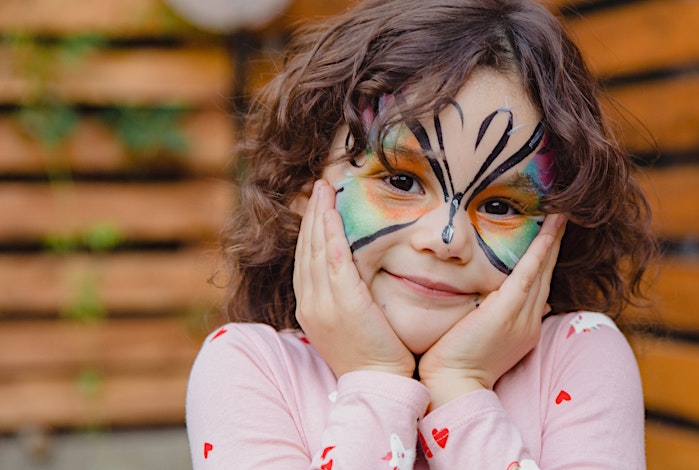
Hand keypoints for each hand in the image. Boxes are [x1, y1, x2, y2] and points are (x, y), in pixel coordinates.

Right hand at [293, 180, 414, 377]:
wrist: (378, 385)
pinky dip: (330, 235)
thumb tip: (353, 278)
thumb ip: (346, 298)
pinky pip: (333, 261)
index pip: (305, 259)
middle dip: (312, 214)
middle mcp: (310, 304)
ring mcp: (323, 304)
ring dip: (319, 215)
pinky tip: (332, 213)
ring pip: (316, 249)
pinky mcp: (344, 304)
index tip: (317, 205)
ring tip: (324, 188)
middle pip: (306, 249)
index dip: (310, 230)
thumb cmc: (373, 356)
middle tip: (319, 185)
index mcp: (310, 308)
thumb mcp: (351, 324)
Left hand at [417, 214, 566, 409]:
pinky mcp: (507, 312)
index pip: (538, 287)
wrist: (451, 386)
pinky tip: (547, 232)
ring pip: (542, 271)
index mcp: (523, 328)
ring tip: (560, 216)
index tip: (549, 239)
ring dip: (552, 241)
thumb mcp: (483, 338)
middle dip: (554, 245)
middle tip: (563, 218)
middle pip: (546, 275)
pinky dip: (539, 253)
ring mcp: (521, 317)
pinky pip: (529, 275)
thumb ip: (499, 319)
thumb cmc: (456, 362)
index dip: (545, 261)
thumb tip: (512, 304)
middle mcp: (529, 321)